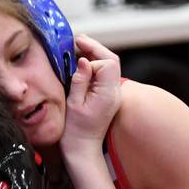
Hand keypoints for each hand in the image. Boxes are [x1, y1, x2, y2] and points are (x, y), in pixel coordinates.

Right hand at [60, 35, 121, 156]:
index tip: (77, 57)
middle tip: (78, 40)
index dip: (93, 57)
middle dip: (95, 48)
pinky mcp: (108, 96)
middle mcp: (115, 93)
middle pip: (112, 61)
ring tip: (78, 47)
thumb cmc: (75, 130)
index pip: (108, 64)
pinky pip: (104, 75)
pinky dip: (94, 65)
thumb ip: (79, 80)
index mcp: (108, 94)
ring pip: (109, 66)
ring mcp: (113, 95)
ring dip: (95, 55)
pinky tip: (82, 62)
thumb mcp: (73, 104)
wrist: (81, 148)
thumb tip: (83, 60)